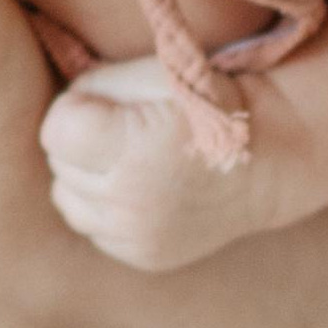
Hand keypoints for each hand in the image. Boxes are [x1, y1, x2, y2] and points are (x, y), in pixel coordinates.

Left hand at [41, 57, 256, 273]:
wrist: (271, 158)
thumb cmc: (209, 102)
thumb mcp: (154, 71)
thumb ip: (94, 86)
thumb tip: (63, 110)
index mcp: (132, 150)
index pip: (55, 130)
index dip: (76, 110)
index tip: (106, 105)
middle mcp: (131, 202)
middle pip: (60, 165)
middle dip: (80, 143)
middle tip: (121, 129)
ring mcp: (138, 237)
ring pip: (69, 201)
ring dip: (85, 178)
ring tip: (123, 160)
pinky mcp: (146, 256)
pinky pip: (95, 229)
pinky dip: (106, 208)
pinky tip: (137, 188)